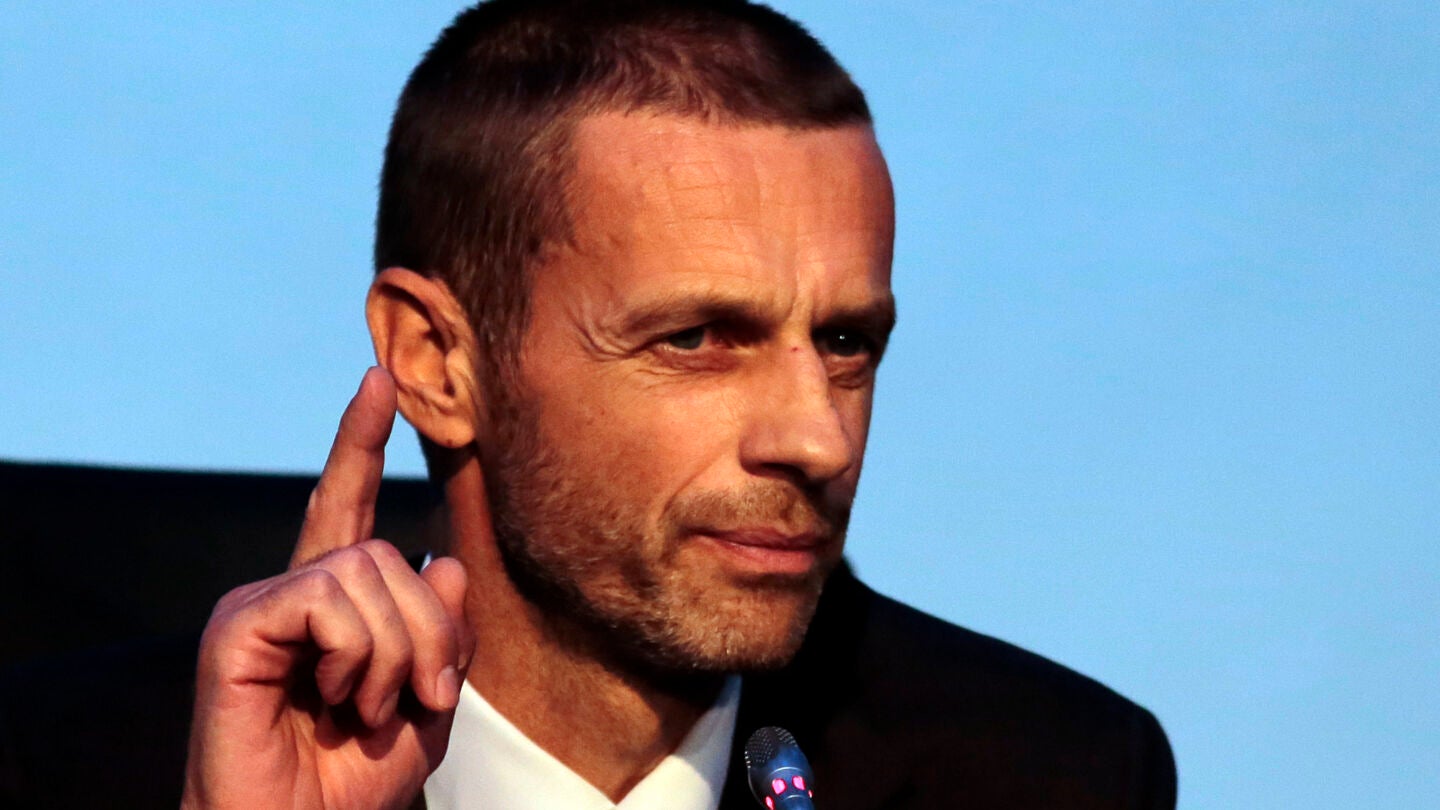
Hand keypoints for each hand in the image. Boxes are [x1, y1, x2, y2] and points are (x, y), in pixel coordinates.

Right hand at [181, 368, 472, 809]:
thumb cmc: (354, 780)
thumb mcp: (429, 700)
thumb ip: (444, 630)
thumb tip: (437, 557)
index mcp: (334, 600)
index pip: (350, 504)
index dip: (361, 442)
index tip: (378, 379)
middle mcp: (293, 588)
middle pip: (388, 552)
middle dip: (431, 631)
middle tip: (423, 697)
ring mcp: (261, 602)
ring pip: (368, 572)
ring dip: (395, 656)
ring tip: (362, 709)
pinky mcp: (237, 623)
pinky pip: (327, 599)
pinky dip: (353, 656)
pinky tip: (329, 698)